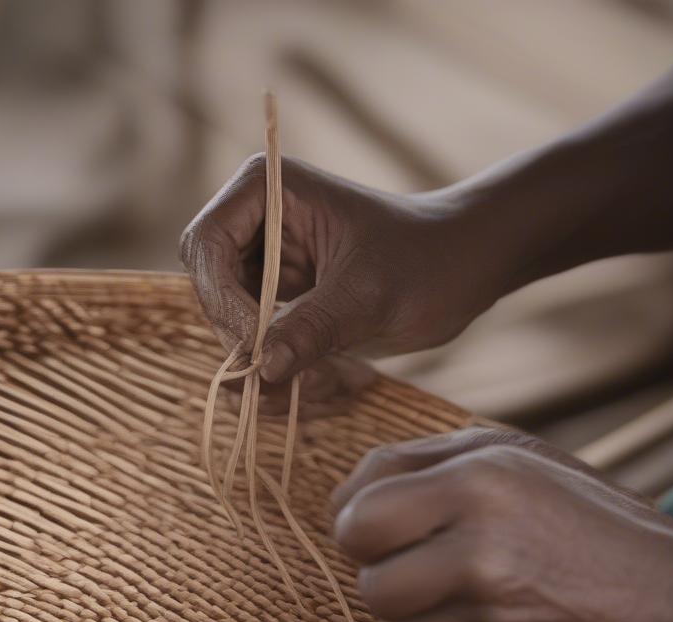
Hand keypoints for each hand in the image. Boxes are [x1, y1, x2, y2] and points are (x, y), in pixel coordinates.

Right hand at [179, 156, 502, 387]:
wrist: (466, 268)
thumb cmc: (427, 261)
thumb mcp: (369, 295)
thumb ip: (313, 328)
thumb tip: (262, 369)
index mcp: (267, 191)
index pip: (206, 247)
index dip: (222, 301)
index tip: (259, 346)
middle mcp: (258, 222)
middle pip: (212, 290)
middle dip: (246, 338)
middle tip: (289, 376)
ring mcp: (270, 263)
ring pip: (234, 324)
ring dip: (269, 363)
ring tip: (326, 380)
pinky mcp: (286, 300)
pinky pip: (262, 343)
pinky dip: (286, 370)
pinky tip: (330, 380)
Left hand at [332, 427, 672, 621]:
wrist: (657, 592)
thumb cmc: (579, 509)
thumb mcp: (508, 453)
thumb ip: (417, 460)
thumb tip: (343, 496)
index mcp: (479, 482)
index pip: (360, 516)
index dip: (357, 521)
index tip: (380, 521)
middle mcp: (480, 549)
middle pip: (369, 580)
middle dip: (379, 568)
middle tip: (413, 553)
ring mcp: (489, 613)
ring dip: (404, 608)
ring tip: (446, 582)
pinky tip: (468, 613)